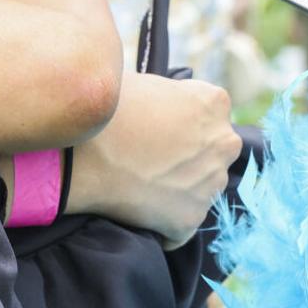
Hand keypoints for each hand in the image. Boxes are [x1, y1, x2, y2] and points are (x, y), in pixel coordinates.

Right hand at [68, 72, 242, 249]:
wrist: (83, 154)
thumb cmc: (108, 111)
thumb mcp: (147, 83)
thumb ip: (173, 95)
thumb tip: (169, 107)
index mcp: (214, 103)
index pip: (211, 112)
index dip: (184, 120)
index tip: (162, 127)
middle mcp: (224, 143)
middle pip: (214, 151)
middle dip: (192, 155)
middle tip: (155, 157)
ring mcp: (210, 185)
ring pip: (201, 187)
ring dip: (180, 188)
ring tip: (142, 184)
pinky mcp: (190, 220)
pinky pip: (180, 224)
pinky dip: (162, 221)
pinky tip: (137, 209)